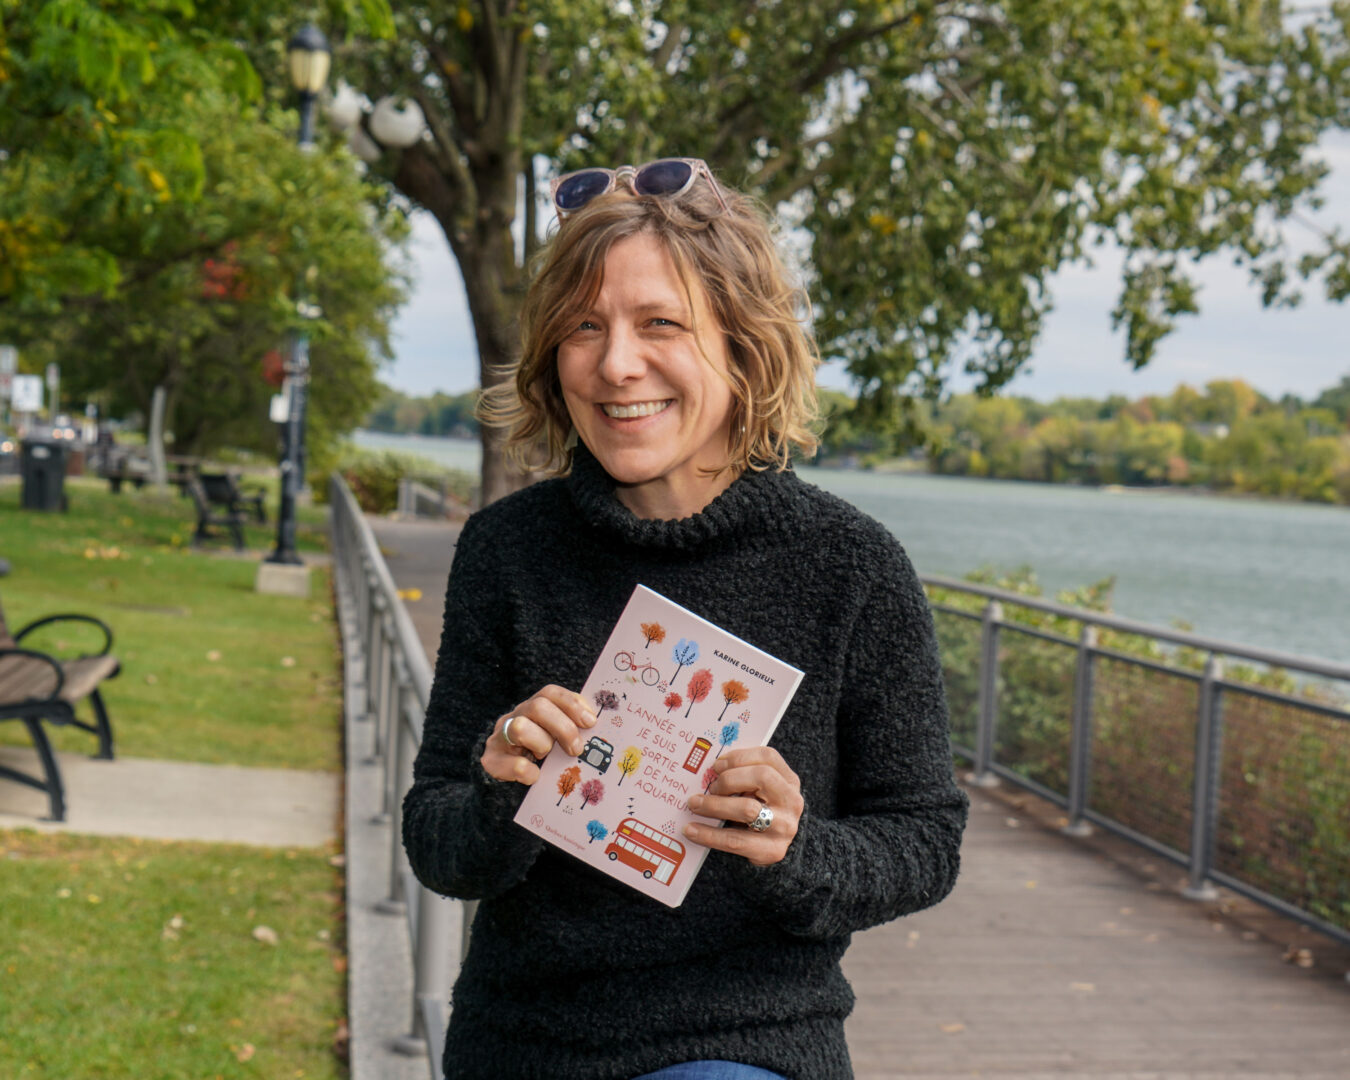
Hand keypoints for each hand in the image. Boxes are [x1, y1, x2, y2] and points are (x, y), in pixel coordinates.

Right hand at [480, 685, 597, 784]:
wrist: (505, 774)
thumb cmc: (539, 752)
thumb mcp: (556, 735)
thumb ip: (572, 726)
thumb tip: (596, 726)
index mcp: (533, 706)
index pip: (551, 693)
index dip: (572, 705)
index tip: (590, 722)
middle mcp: (515, 716)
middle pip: (538, 707)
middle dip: (562, 728)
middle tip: (576, 749)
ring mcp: (500, 736)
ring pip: (520, 728)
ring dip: (541, 745)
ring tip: (545, 757)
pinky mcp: (491, 759)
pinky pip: (514, 763)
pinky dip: (529, 772)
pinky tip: (535, 776)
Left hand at [683, 747, 802, 865]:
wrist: (774, 848)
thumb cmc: (761, 812)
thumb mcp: (759, 791)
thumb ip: (742, 777)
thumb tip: (708, 771)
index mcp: (789, 780)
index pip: (768, 757)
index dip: (739, 757)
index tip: (716, 765)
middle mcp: (791, 801)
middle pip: (762, 776)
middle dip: (729, 779)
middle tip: (710, 787)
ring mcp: (785, 826)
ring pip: (748, 809)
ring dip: (714, 805)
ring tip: (694, 804)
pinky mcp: (772, 850)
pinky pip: (735, 840)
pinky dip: (708, 834)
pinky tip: (691, 830)